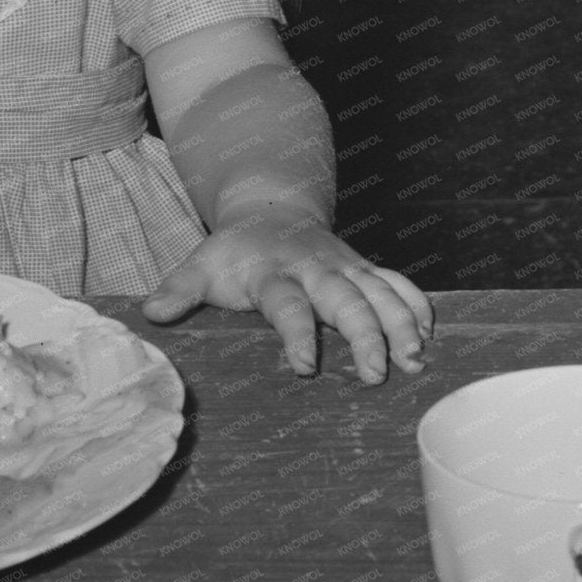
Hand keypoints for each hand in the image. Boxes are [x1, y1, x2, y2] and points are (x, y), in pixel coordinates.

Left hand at [141, 206, 433, 384]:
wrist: (272, 208)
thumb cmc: (236, 250)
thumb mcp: (203, 264)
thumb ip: (179, 289)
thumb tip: (151, 313)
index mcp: (275, 273)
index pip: (288, 305)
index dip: (297, 334)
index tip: (306, 367)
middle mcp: (316, 269)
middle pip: (346, 300)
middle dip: (366, 334)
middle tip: (377, 372)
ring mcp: (346, 268)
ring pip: (381, 292)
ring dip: (401, 323)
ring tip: (416, 359)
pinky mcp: (364, 269)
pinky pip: (398, 283)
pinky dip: (417, 305)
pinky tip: (431, 334)